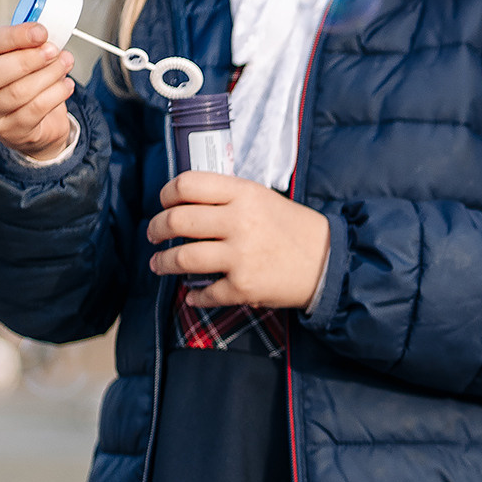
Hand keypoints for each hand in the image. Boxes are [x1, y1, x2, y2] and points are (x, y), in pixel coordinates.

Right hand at [0, 0, 78, 160]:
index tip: (43, 30)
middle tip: (56, 49)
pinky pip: (31, 114)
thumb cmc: (22, 65)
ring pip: (15, 96)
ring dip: (46, 77)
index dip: (13, 36)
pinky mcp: (6, 132)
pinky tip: (66, 84)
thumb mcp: (28, 36)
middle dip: (26, 61)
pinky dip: (53, 97)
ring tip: (67, 62)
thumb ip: (45, 3)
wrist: (28, 113)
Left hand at [147, 169, 330, 308]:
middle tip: (153, 234)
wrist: (329, 264)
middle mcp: (239, 222)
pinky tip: (192, 295)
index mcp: (244, 194)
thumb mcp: (264, 199)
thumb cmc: (294, 229)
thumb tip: (186, 204)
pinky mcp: (243, 286)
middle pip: (177, 220)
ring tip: (159, 265)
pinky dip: (194, 297)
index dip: (167, 194)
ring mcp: (240, 256)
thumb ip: (229, 198)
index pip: (187, 184)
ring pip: (182, 258)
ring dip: (163, 263)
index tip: (164, 203)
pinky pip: (205, 293)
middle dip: (156, 229)